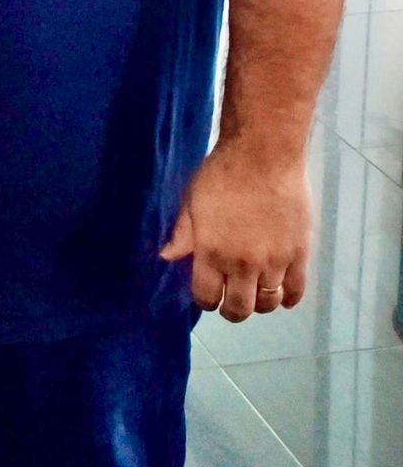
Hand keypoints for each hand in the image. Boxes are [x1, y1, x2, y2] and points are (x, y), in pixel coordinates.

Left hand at [160, 141, 311, 321]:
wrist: (263, 156)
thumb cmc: (221, 174)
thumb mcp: (191, 202)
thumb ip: (182, 234)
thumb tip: (167, 257)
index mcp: (211, 252)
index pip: (206, 297)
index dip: (205, 300)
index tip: (207, 294)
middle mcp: (242, 264)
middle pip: (239, 309)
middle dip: (231, 310)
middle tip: (230, 301)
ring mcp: (274, 262)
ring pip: (268, 303)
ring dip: (259, 303)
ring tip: (254, 293)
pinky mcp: (300, 254)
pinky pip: (296, 291)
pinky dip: (288, 299)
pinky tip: (281, 295)